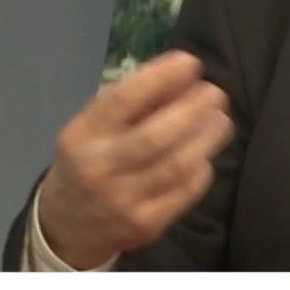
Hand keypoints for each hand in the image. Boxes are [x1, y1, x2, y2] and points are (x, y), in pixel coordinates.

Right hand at [36, 50, 233, 268]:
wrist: (68, 227)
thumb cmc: (87, 162)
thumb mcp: (93, 128)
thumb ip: (132, 103)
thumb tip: (183, 74)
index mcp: (81, 136)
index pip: (123, 100)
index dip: (161, 77)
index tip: (190, 62)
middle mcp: (99, 169)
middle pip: (156, 136)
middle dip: (193, 109)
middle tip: (216, 93)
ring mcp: (123, 201)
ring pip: (177, 165)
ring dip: (206, 138)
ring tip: (221, 120)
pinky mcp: (146, 225)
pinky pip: (185, 191)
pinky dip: (201, 169)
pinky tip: (205, 155)